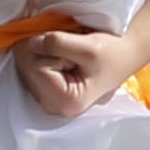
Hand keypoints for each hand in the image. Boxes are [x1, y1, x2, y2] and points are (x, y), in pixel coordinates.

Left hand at [8, 25, 134, 122]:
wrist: (124, 56)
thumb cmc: (112, 53)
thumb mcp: (87, 46)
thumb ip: (56, 43)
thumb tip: (31, 43)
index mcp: (65, 101)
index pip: (33, 66)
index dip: (48, 48)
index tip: (72, 49)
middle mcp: (53, 107)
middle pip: (25, 68)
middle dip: (43, 51)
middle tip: (72, 50)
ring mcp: (49, 101)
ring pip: (24, 66)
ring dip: (43, 53)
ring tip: (70, 54)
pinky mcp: (46, 92)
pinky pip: (29, 68)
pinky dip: (42, 57)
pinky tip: (62, 59)